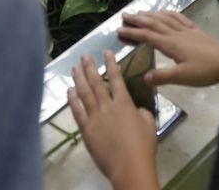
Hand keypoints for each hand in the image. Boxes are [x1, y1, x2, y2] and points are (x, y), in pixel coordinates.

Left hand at [68, 52, 158, 189]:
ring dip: (79, 79)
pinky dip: (72, 99)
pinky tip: (69, 91)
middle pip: (96, 82)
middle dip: (90, 67)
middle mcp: (107, 106)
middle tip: (84, 56)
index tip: (106, 52)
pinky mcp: (86, 130)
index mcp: (124, 103)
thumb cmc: (143, 146)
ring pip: (84, 93)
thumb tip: (136, 109)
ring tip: (74, 68)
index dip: (111, 64)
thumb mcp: (149, 124)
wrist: (129, 166)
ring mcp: (94, 117)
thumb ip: (142, 112)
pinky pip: (77, 111)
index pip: (116, 78)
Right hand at [119, 11, 218, 87]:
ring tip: (141, 12)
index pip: (147, 36)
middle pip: (154, 23)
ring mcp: (187, 31)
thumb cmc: (205, 71)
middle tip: (124, 15)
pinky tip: (166, 12)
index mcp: (171, 44)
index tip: (119, 30)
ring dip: (151, 14)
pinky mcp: (196, 31)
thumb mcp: (182, 77)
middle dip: (138, 19)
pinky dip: (170, 14)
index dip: (133, 33)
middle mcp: (177, 34)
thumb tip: (143, 77)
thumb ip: (162, 76)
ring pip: (166, 19)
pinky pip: (180, 18)